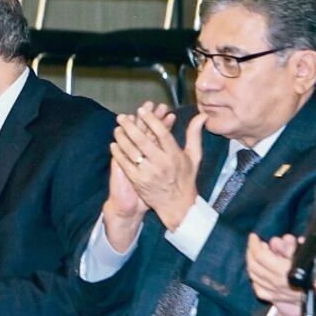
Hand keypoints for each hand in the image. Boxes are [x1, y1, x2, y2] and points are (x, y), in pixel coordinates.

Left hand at [110, 105, 205, 231]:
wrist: (177, 205)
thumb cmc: (186, 178)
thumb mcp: (194, 157)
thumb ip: (194, 135)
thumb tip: (202, 116)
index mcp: (175, 155)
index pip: (162, 134)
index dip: (151, 120)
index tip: (141, 110)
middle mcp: (161, 163)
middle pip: (143, 141)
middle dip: (131, 126)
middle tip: (122, 117)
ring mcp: (148, 173)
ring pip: (131, 151)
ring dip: (122, 138)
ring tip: (117, 128)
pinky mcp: (138, 181)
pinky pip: (125, 164)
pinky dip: (118, 153)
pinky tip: (114, 144)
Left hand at [246, 233, 300, 315]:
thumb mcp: (314, 259)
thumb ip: (297, 249)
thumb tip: (288, 240)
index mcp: (285, 272)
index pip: (260, 256)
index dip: (254, 244)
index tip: (254, 237)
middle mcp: (277, 283)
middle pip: (254, 265)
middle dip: (252, 251)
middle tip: (255, 243)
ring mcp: (275, 292)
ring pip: (254, 276)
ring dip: (252, 263)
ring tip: (256, 254)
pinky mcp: (277, 299)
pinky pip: (259, 289)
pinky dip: (255, 279)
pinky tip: (257, 272)